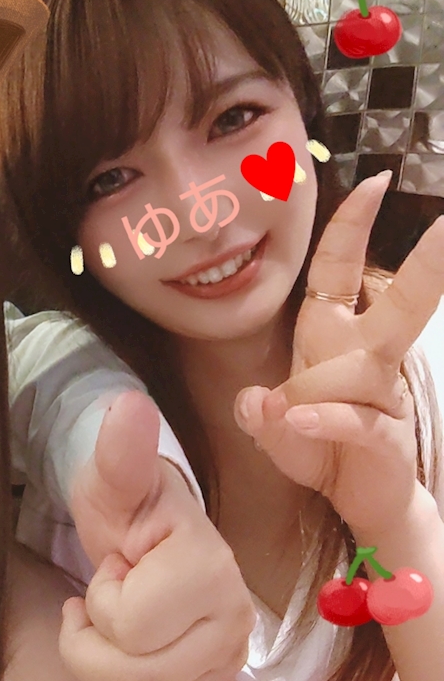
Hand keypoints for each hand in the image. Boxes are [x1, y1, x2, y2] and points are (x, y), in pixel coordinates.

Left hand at [61, 391, 254, 680]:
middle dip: (93, 643)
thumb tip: (128, 405)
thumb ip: (120, 450)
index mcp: (211, 567)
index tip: (116, 564)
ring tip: (109, 621)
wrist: (148, 530)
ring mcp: (231, 657)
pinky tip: (123, 647)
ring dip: (104, 668)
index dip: (99, 599)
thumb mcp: (112, 477)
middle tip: (101, 597)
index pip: (128, 627)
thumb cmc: (125, 502)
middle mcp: (235, 620)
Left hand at [235, 172, 443, 535]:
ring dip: (312, 392)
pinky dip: (324, 420)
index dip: (353, 227)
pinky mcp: (385, 436)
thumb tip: (255, 399)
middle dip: (428, 265)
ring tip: (287, 418)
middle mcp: (365, 357)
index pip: (342, 271)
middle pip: (401, 303)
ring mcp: (382, 396)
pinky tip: (296, 422)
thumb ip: (258, 413)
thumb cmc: (317, 446)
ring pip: (358, 371)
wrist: (357, 499)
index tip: (375, 181)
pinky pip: (355, 419)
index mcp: (333, 336)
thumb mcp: (273, 427)